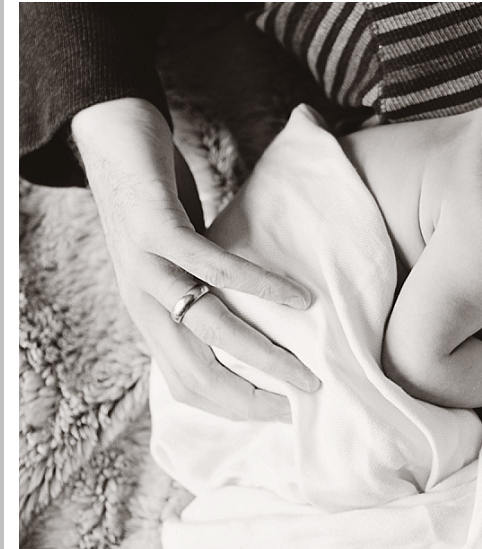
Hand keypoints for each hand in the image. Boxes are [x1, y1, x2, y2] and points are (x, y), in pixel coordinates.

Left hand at [72, 98, 319, 421]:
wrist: (109, 138)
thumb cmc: (157, 203)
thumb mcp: (178, 264)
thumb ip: (204, 296)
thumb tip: (258, 327)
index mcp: (149, 316)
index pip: (189, 385)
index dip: (237, 406)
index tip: (284, 410)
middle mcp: (142, 302)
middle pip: (197, 372)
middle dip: (253, 396)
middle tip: (303, 398)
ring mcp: (144, 267)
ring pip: (208, 329)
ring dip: (262, 356)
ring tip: (305, 367)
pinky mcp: (155, 229)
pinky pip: (213, 267)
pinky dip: (259, 286)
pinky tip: (297, 297)